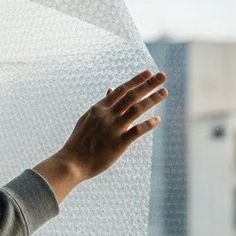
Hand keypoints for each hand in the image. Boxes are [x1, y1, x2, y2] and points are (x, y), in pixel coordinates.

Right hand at [35, 69, 166, 202]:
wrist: (72, 162)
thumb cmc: (79, 142)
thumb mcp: (88, 118)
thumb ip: (102, 104)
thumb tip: (110, 90)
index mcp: (99, 108)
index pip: (121, 90)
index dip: (136, 80)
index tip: (149, 73)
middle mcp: (107, 115)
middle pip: (131, 96)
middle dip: (148, 85)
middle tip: (162, 76)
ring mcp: (113, 128)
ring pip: (136, 109)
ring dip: (152, 99)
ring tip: (164, 92)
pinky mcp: (118, 143)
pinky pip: (136, 131)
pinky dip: (148, 124)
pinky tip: (157, 120)